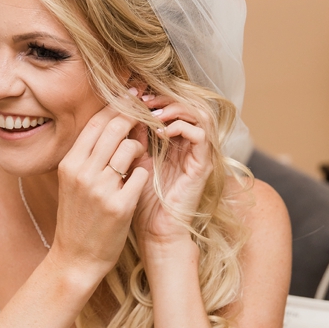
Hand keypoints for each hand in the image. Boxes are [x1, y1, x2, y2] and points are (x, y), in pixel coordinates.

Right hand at [52, 106, 147, 277]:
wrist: (76, 258)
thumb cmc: (79, 217)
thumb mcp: (74, 182)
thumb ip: (90, 156)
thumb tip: (113, 124)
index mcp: (69, 163)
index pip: (96, 122)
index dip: (116, 106)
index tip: (132, 97)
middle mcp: (82, 173)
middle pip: (114, 128)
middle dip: (134, 117)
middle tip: (148, 114)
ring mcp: (101, 189)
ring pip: (129, 147)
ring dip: (140, 147)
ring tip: (139, 155)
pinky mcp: (119, 206)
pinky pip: (140, 175)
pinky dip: (144, 173)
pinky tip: (140, 179)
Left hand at [129, 91, 214, 245]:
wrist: (155, 231)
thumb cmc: (142, 201)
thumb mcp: (134, 161)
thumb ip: (134, 138)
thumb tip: (125, 111)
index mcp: (178, 145)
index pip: (176, 107)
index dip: (158, 97)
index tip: (134, 96)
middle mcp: (193, 147)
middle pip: (191, 105)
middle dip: (167, 98)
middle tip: (144, 98)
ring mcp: (201, 156)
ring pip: (201, 114)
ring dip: (176, 108)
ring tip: (153, 112)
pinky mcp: (203, 166)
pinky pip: (200, 135)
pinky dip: (180, 127)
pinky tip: (159, 132)